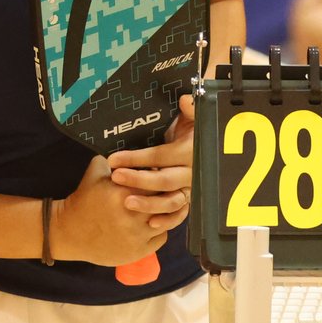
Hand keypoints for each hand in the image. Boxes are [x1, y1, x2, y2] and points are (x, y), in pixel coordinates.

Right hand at [56, 154, 184, 266]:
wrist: (70, 232)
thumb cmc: (83, 200)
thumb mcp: (94, 173)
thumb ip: (113, 159)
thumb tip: (133, 146)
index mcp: (123, 193)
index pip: (156, 181)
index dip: (157, 177)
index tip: (155, 175)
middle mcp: (133, 215)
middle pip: (164, 201)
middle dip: (164, 195)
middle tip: (160, 191)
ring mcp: (137, 236)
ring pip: (167, 220)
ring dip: (165, 213)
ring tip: (158, 206)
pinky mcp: (138, 251)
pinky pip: (162, 238)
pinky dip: (159, 231)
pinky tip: (150, 224)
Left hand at [105, 94, 195, 223]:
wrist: (208, 147)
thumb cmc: (190, 130)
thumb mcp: (191, 116)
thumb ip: (190, 108)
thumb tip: (184, 99)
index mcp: (189, 151)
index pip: (160, 155)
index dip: (136, 158)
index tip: (113, 160)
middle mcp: (191, 172)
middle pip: (164, 180)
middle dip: (138, 180)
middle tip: (116, 178)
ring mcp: (190, 189)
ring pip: (171, 200)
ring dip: (150, 203)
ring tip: (127, 203)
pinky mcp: (189, 201)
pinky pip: (180, 214)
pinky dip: (168, 220)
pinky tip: (150, 224)